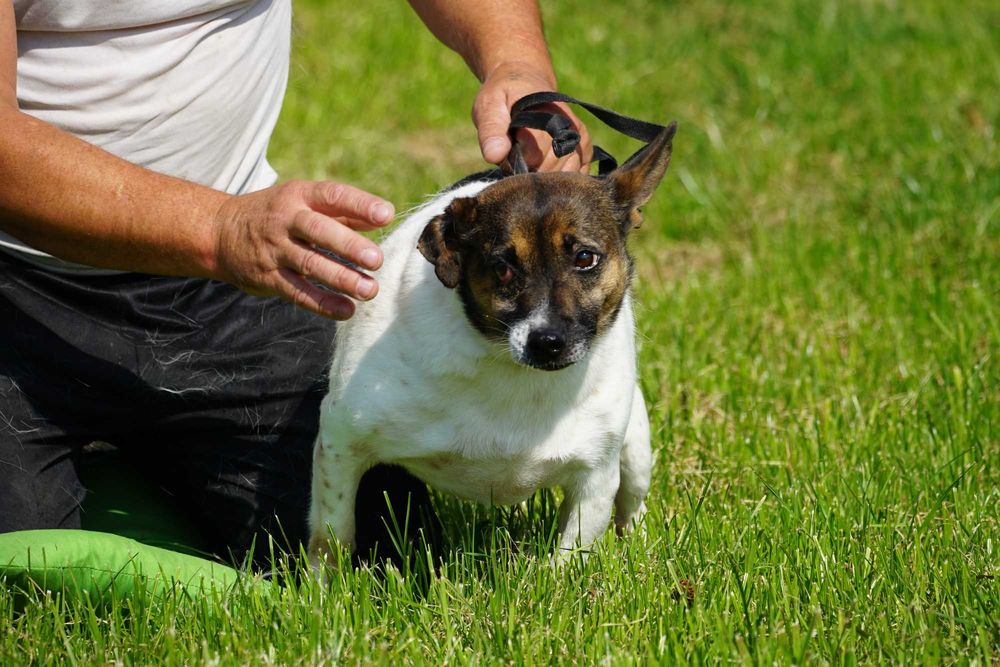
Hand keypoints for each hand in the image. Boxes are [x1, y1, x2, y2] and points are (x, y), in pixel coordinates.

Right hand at [211, 180, 393, 318]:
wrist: (219, 232)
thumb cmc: (276, 214)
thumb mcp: (302, 201)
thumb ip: (342, 210)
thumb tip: (383, 217)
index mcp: (299, 196)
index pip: (332, 195)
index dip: (359, 204)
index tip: (386, 215)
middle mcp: (286, 220)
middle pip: (319, 231)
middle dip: (349, 245)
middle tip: (377, 259)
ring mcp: (275, 250)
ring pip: (309, 264)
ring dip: (341, 278)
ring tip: (369, 290)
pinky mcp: (268, 278)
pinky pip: (297, 292)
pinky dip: (322, 303)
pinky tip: (345, 310)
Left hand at [473, 61, 592, 173]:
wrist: (525, 82)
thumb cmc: (504, 96)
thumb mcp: (489, 105)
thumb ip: (491, 130)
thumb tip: (495, 155)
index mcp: (548, 116)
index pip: (537, 155)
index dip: (517, 161)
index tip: (508, 151)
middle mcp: (570, 127)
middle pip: (550, 170)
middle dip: (529, 171)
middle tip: (515, 154)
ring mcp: (580, 139)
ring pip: (563, 177)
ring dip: (543, 176)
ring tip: (528, 158)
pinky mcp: (584, 150)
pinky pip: (576, 176)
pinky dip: (558, 179)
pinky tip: (544, 166)